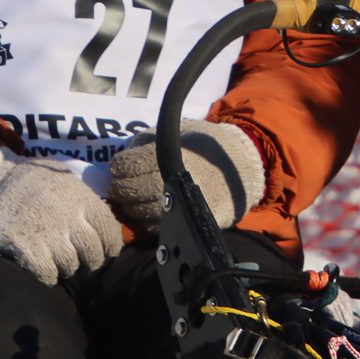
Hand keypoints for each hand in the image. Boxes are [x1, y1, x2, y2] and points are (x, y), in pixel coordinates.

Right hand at [0, 148, 123, 283]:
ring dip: (66, 268)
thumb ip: (83, 198)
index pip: (109, 230)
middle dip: (90, 261)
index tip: (107, 251)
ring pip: (71, 266)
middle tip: (82, 261)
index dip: (110, 245)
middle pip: (93, 253)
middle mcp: (69, 217)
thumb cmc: (28, 179)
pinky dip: (48, 277)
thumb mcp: (63, 179)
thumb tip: (101, 220)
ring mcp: (48, 234)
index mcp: (81, 198)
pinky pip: (48, 274)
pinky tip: (44, 270)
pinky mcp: (27, 248)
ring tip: (59, 261)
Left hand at [109, 120, 264, 232]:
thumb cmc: (205, 145)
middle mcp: (178, 180)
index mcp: (172, 155)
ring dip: (132, 208)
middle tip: (118, 187)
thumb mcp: (179, 131)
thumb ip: (150, 140)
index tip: (117, 166)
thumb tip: (125, 152)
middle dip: (121, 189)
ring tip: (131, 200)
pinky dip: (149, 222)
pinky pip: (160, 228)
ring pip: (143, 213)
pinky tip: (149, 212)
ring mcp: (186, 203)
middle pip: (133, 191)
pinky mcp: (193, 221)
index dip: (119, 166)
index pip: (131, 165)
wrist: (242, 165)